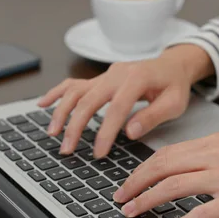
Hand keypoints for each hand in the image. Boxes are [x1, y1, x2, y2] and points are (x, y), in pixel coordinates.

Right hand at [37, 44, 212, 157]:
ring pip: (77, 91)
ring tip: (53, 133)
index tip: (98, 152)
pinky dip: (58, 93)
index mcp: (138, 78)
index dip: (105, 131)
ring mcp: (106, 75)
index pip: (117, 108)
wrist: (173, 65)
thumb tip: (129, 132)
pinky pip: (75, 84)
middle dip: (75, 126)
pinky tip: (42, 103)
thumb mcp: (175, 103)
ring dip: (61, 112)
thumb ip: (153, 116)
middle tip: (67, 149)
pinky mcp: (100, 78)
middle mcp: (117, 74)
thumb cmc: (175, 85)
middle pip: (89, 99)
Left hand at [113, 133, 218, 217]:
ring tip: (132, 212)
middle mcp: (216, 155)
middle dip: (135, 183)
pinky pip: (202, 212)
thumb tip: (194, 169)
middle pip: (162, 166)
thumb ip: (217, 156)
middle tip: (120, 197)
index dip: (143, 168)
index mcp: (216, 143)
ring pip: (174, 185)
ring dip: (148, 200)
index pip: (167, 153)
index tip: (130, 180)